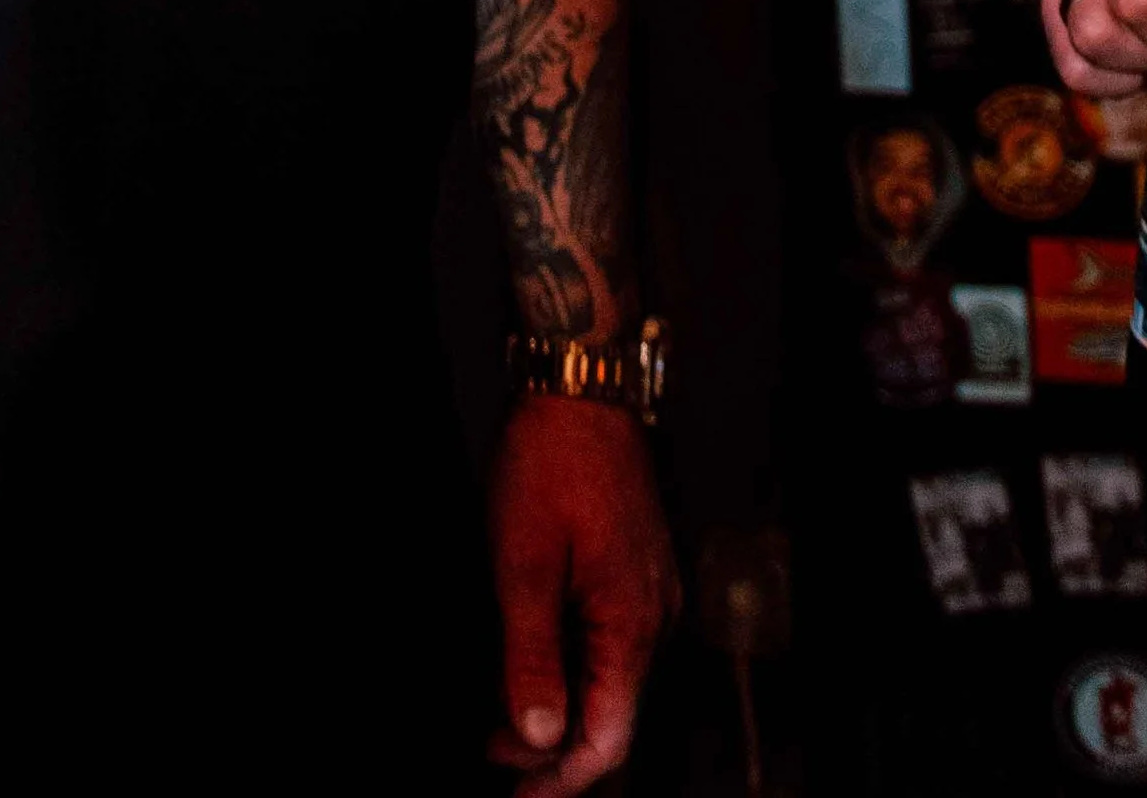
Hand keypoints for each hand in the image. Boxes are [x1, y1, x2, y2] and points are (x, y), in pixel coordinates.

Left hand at [488, 397, 674, 791]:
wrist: (579, 388)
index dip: (561, 780)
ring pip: (610, 682)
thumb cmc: (551, 464)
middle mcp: (654, 616)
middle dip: (553, 752)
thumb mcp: (522, 566)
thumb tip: (539, 738)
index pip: (608, 737)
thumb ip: (531, 658)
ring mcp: (650, 592)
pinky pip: (610, 644)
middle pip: (612, 716)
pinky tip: (530, 668)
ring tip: (498, 723)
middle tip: (492, 759)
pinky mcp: (636, 573)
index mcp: (633, 622)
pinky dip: (571, 669)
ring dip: (559, 710)